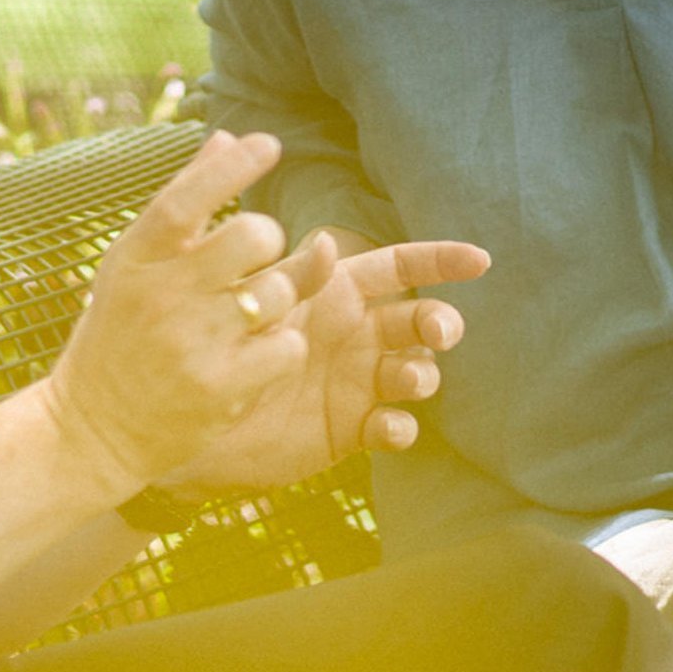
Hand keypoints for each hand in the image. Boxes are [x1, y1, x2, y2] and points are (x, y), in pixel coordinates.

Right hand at [39, 131, 321, 493]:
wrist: (91, 430)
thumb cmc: (121, 335)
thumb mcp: (135, 265)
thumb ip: (184, 203)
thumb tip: (227, 134)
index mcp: (136, 258)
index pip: (185, 199)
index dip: (230, 166)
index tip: (268, 142)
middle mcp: (161, 296)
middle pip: (251, 236)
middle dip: (269, 237)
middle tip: (258, 255)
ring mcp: (191, 344)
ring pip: (278, 292)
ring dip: (278, 298)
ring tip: (248, 317)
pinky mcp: (218, 389)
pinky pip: (287, 346)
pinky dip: (284, 346)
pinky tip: (256, 354)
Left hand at [166, 234, 488, 492]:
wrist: (192, 423)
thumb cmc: (217, 349)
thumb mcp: (255, 305)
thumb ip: (293, 277)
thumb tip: (329, 242)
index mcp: (338, 293)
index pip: (400, 267)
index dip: (441, 261)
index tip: (480, 260)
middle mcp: (358, 335)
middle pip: (420, 320)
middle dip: (440, 321)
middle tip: (437, 332)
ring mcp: (359, 383)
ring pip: (416, 372)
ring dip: (422, 373)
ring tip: (405, 381)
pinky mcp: (353, 429)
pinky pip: (394, 427)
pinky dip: (400, 427)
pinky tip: (387, 428)